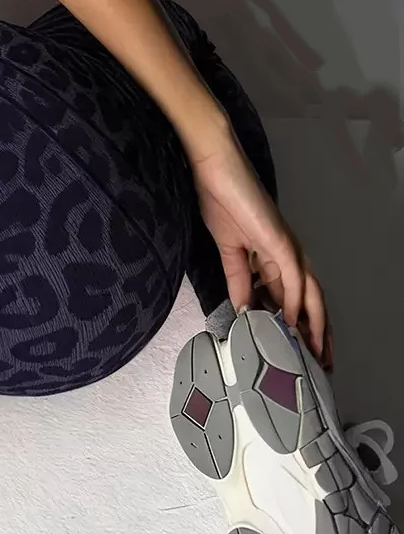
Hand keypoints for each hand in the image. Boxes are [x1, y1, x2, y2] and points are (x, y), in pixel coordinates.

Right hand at [189, 133, 332, 369]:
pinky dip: (295, 301)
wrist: (214, 169)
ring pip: (311, 293)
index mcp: (275, 256)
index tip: (296, 353)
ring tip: (313, 353)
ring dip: (314, 325)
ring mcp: (287, 248)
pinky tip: (291, 321)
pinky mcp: (280, 241)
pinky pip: (293, 277)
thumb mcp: (227, 249)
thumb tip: (241, 308)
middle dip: (316, 334)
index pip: (292, 298)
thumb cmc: (220, 198)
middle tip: (318, 364)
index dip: (297, 326)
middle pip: (311, 301)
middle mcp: (288, 254)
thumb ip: (237, 279)